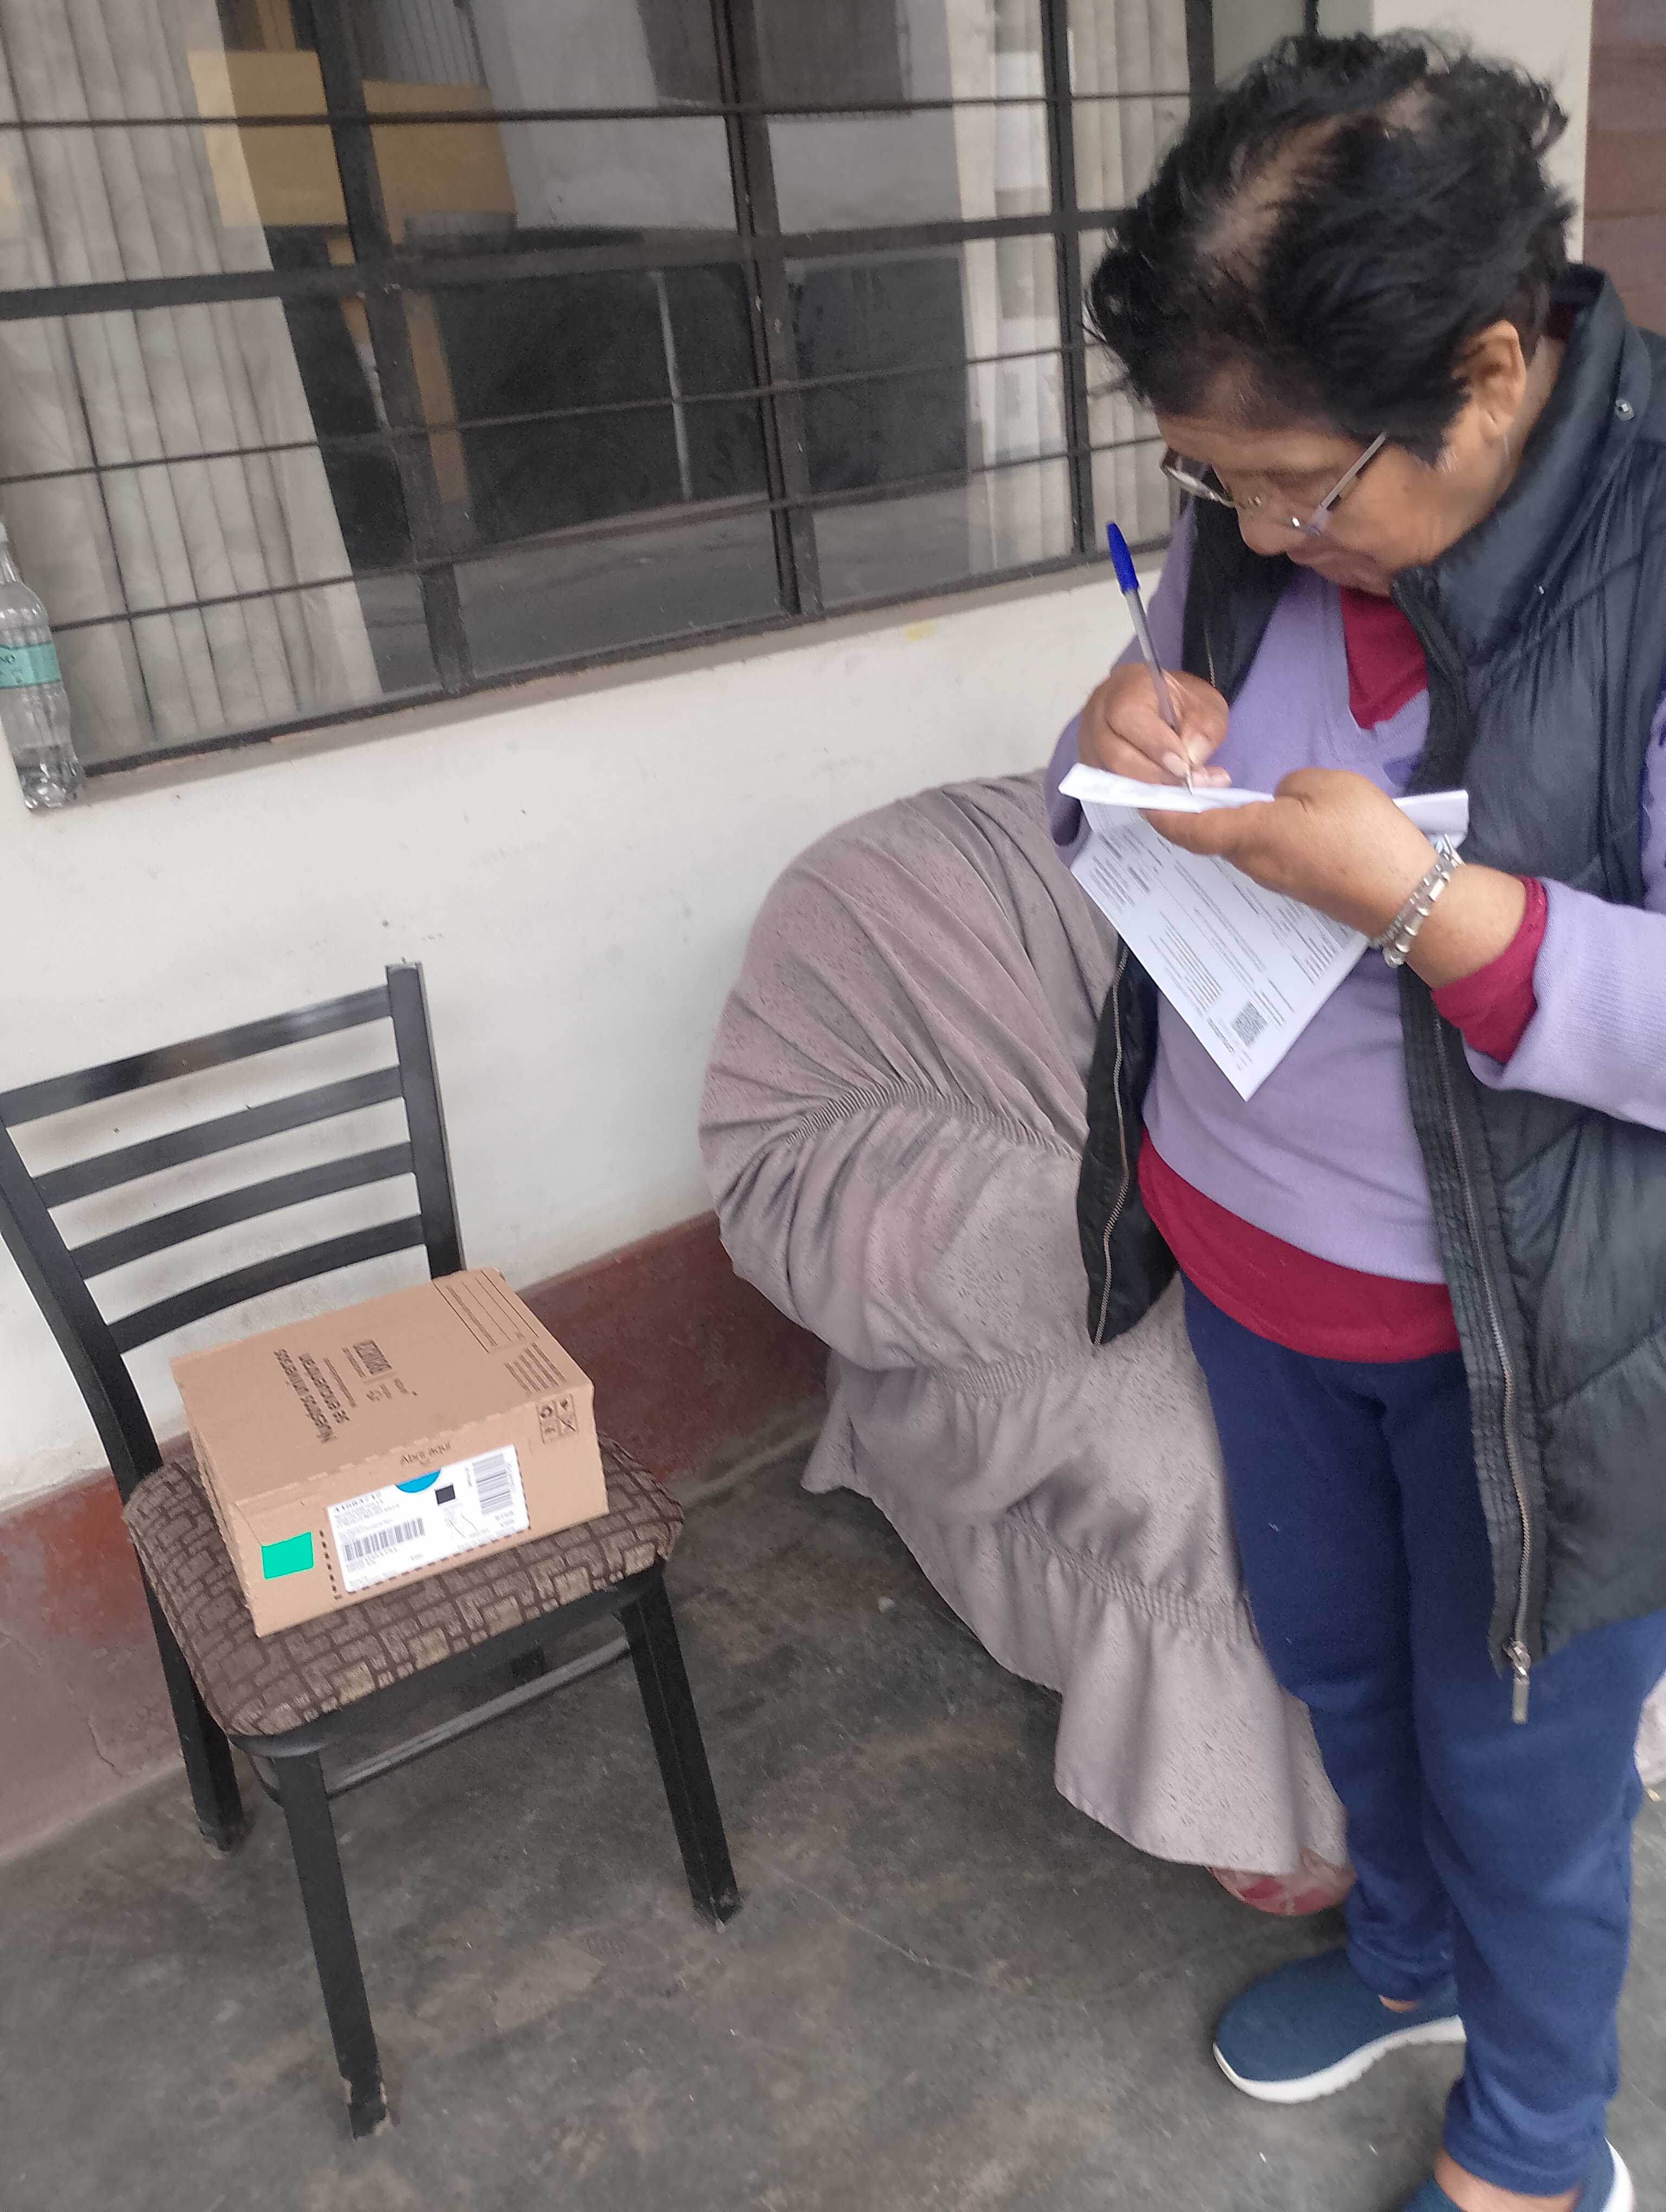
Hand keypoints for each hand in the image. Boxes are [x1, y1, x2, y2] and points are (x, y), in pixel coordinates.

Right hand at [1078, 662, 1230, 787]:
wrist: (1165, 704)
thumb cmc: (1183, 703)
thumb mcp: (1206, 708)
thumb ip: (1203, 732)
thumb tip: (1190, 762)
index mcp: (1129, 685)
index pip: (1130, 717)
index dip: (1155, 747)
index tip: (1183, 768)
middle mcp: (1100, 708)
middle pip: (1114, 751)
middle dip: (1152, 774)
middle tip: (1183, 784)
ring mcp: (1089, 734)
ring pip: (1109, 771)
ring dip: (1145, 786)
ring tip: (1175, 789)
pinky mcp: (1089, 756)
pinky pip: (1107, 780)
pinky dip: (1135, 789)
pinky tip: (1158, 789)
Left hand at [1144, 767, 1441, 936]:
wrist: (1404, 897)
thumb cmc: (1364, 835)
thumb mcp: (1328, 786)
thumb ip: (1290, 785)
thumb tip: (1277, 800)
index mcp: (1253, 835)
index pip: (1193, 828)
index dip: (1165, 815)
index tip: (1144, 803)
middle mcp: (1255, 864)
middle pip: (1214, 837)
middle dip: (1198, 815)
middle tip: (1195, 784)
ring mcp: (1277, 880)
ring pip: (1242, 847)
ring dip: (1232, 825)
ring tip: (1237, 796)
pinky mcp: (1298, 887)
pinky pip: (1267, 855)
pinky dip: (1259, 836)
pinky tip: (1279, 818)